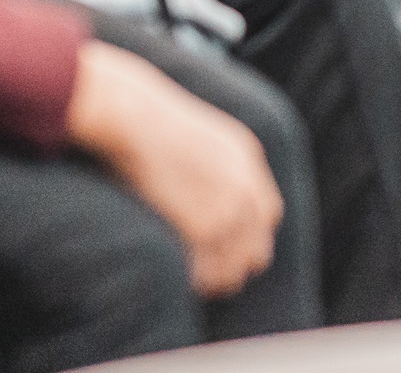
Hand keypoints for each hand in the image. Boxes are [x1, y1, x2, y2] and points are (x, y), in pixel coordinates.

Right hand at [66, 41, 282, 297]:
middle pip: (257, 249)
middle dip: (235, 265)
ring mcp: (230, 208)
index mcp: (248, 159)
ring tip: (194, 284)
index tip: (228, 248)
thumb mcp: (194, 134)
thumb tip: (197, 192)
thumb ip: (212, 162)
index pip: (267, 214)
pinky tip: (180, 280)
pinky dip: (196, 282)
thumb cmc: (146, 121)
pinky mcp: (206, 227)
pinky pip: (208, 272)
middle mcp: (247, 186)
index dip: (249, 236)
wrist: (134, 117)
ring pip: (233, 268)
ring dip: (215, 280)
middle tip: (211, 277)